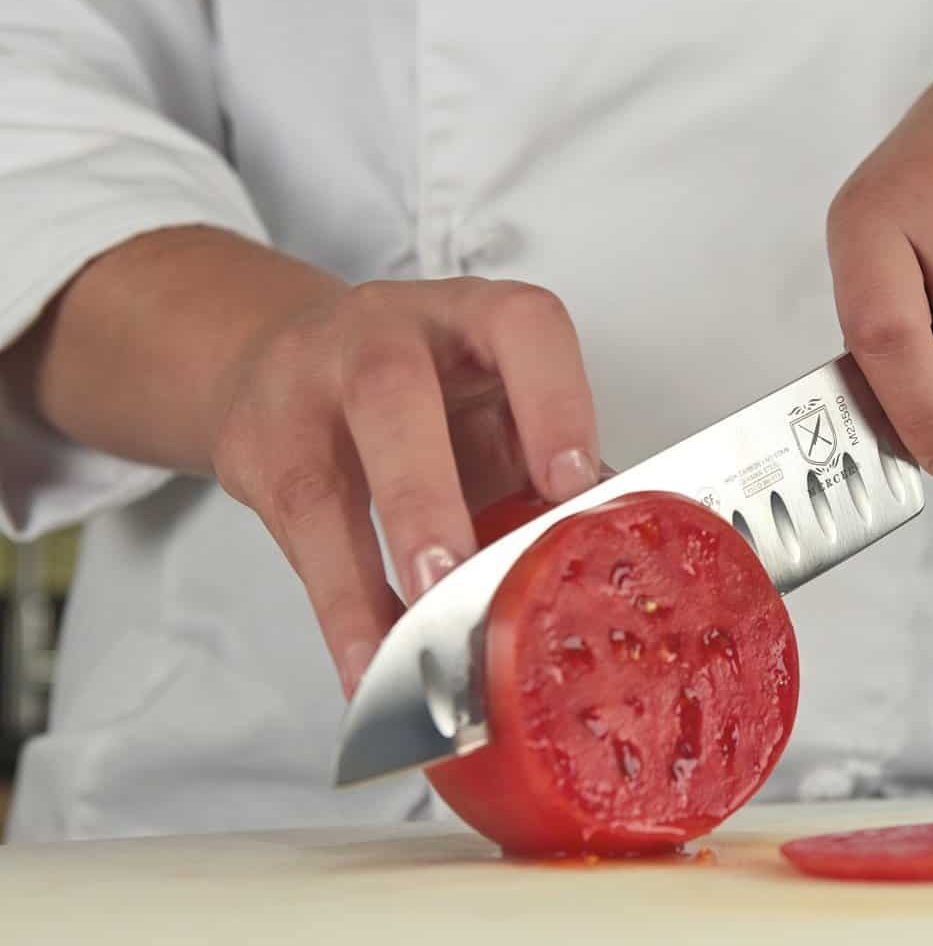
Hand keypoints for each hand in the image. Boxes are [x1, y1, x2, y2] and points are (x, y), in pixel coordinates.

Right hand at [210, 277, 598, 695]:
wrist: (282, 358)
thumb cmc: (425, 390)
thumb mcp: (495, 403)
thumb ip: (548, 464)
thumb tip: (624, 553)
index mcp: (474, 317)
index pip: (522, 326)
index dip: (551, 400)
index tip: (571, 483)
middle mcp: (386, 334)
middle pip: (392, 392)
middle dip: (424, 495)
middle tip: (455, 578)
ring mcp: (309, 389)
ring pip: (325, 480)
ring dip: (365, 577)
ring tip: (407, 650)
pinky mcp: (258, 452)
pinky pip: (296, 542)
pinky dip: (338, 612)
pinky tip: (367, 666)